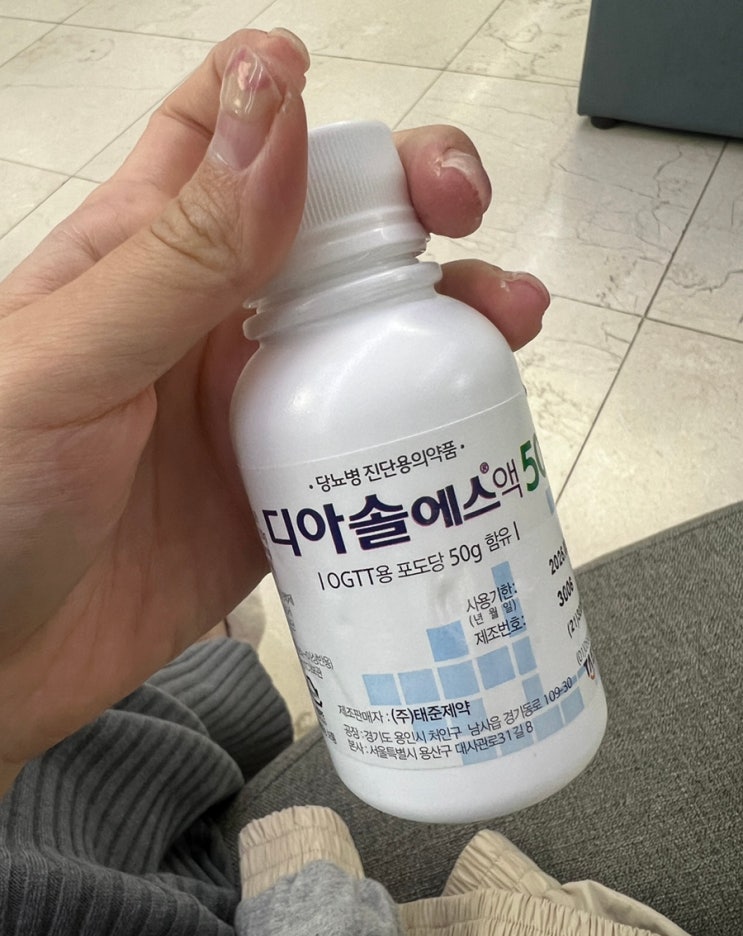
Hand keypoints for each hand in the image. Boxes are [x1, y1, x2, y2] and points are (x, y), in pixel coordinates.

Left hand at [0, 29, 549, 794]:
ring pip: (375, 332)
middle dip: (413, 202)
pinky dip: (436, 426)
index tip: (351, 105)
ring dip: (452, 311)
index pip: (222, 140)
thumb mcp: (66, 363)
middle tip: (464, 219)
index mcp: (145, 257)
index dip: (285, 97)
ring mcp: (258, 409)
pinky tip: (481, 424)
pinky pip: (377, 445)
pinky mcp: (292, 492)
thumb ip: (177, 252)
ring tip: (511, 320)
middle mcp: (214, 320)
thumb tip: (280, 111)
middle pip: (333, 229)